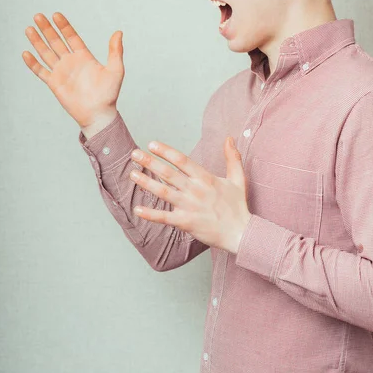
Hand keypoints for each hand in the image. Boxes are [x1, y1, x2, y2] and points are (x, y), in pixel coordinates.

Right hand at [22, 13, 124, 128]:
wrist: (98, 114)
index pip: (71, 37)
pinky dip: (33, 63)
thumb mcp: (116, 70)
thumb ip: (115, 51)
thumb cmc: (109, 94)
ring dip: (37, 41)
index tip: (56, 15)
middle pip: (56, 41)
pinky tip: (26, 53)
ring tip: (29, 28)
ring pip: (46, 53)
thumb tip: (119, 32)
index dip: (64, 26)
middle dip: (47, 29)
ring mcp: (61, 72)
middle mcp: (71, 62)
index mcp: (84, 57)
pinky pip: (41, 71)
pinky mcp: (54, 84)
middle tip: (38, 16)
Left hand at [129, 136, 252, 253]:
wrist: (240, 233)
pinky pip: (164, 217)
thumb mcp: (238, 179)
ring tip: (132, 174)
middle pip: (168, 173)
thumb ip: (232, 158)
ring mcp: (189, 206)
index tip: (152, 144)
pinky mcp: (185, 222)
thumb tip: (230, 138)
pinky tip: (137, 209)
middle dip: (150, 162)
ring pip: (163, 192)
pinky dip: (150, 214)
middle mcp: (195, 190)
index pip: (182, 160)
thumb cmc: (237, 207)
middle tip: (134, 153)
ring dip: (146, 183)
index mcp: (205, 178)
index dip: (166, 151)